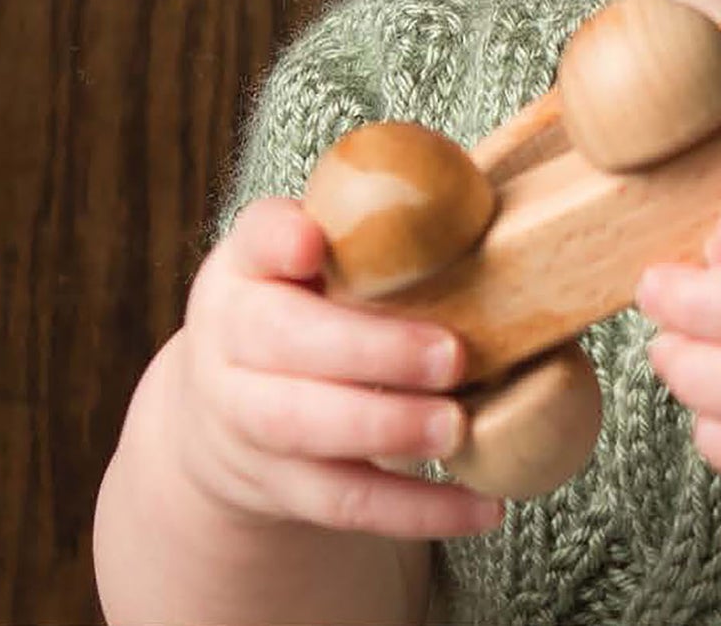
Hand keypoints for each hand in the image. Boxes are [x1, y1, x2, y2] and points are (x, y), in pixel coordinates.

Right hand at [160, 196, 504, 538]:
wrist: (226, 410)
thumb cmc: (312, 310)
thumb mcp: (324, 263)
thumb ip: (385, 238)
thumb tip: (494, 210)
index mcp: (250, 266)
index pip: (255, 238)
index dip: (278, 239)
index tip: (308, 243)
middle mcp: (231, 338)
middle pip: (283, 341)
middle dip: (370, 350)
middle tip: (452, 355)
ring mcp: (242, 418)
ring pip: (303, 428)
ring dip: (387, 429)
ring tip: (458, 428)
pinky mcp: (276, 487)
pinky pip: (345, 502)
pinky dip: (417, 509)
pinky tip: (484, 507)